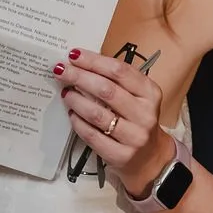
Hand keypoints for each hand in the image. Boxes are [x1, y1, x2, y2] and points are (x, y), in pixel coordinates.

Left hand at [55, 49, 169, 196]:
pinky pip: (92, 136)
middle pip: (107, 90)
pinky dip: (78, 123)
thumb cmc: (138, 120)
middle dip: (80, 77)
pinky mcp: (121, 155)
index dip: (94, 61)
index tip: (74, 55)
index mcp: (150, 93)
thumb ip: (117, 82)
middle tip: (61, 70)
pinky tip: (71, 114)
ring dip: (76, 100)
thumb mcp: (138, 97)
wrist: (150, 157)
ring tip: (65, 92)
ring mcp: (134, 136)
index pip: (120, 71)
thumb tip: (83, 64)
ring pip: (97, 114)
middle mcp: (145, 114)